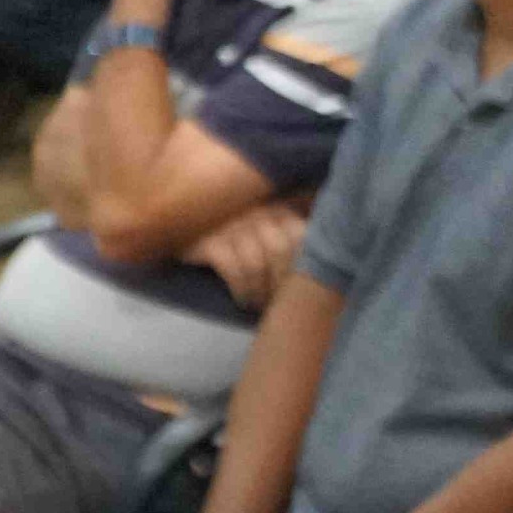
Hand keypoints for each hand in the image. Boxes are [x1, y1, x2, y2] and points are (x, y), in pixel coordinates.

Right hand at [184, 199, 310, 309]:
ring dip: (261, 292)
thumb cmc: (240, 229)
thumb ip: (298, 238)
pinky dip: (241, 290)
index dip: (305, 268)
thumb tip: (328, 267)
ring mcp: (232, 223)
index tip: (303, 290)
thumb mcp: (273, 225)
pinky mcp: (208, 240)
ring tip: (261, 305)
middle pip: (281, 252)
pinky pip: (233, 269)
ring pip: (257, 264)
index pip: (303, 237)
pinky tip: (243, 300)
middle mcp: (258, 211)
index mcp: (282, 207)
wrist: (184, 219)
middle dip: (282, 284)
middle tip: (279, 304)